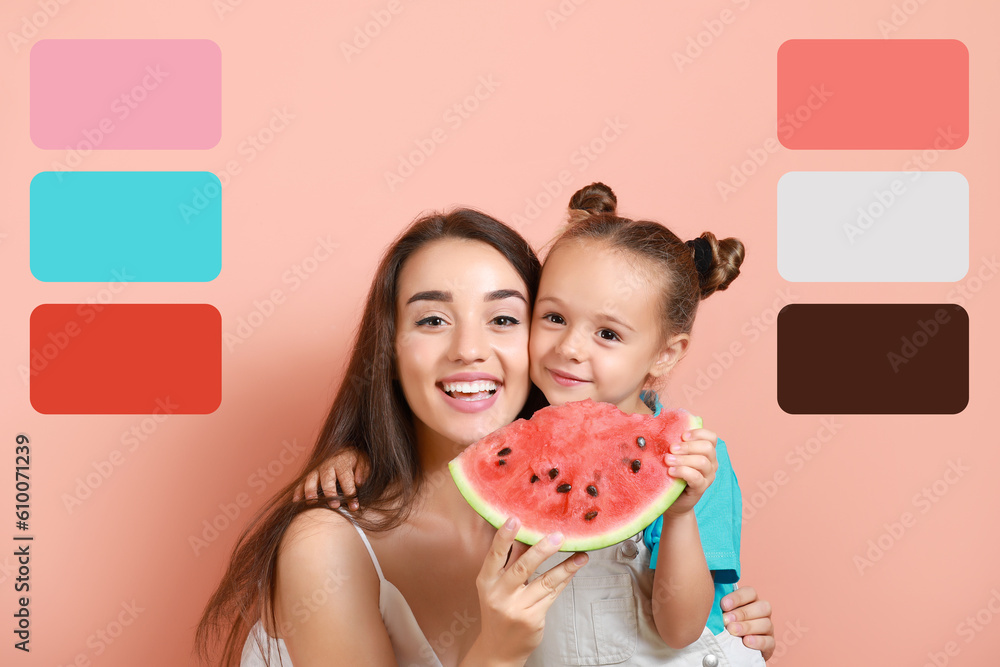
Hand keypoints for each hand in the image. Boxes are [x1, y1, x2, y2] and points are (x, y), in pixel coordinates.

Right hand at [291, 448, 369, 509]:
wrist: (343, 450)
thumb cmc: (355, 460)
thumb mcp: (364, 462)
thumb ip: (363, 472)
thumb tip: (359, 483)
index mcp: (342, 462)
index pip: (346, 478)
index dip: (350, 493)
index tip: (354, 506)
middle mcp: (327, 465)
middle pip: (327, 479)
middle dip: (330, 492)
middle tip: (334, 505)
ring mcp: (316, 469)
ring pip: (311, 479)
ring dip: (310, 491)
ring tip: (311, 502)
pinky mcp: (309, 475)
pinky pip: (301, 482)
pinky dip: (298, 491)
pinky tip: (296, 501)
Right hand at [475, 517, 588, 663]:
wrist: (499, 649)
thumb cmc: (498, 610)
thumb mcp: (494, 587)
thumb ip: (508, 563)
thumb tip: (527, 534)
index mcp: (486, 581)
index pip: (495, 555)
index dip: (504, 537)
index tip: (514, 519)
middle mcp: (499, 594)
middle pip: (523, 567)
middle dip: (542, 550)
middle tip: (558, 536)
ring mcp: (517, 608)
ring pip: (545, 581)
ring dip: (565, 566)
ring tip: (580, 555)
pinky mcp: (533, 618)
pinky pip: (552, 594)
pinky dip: (565, 579)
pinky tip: (574, 569)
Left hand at [663, 428, 717, 516]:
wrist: (673, 499)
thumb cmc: (673, 473)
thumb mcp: (676, 456)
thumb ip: (676, 445)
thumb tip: (664, 430)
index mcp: (707, 452)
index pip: (711, 437)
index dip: (698, 433)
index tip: (682, 435)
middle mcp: (711, 463)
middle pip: (707, 448)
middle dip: (688, 446)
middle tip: (671, 449)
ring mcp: (708, 476)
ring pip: (702, 462)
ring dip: (683, 459)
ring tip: (667, 460)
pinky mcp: (702, 488)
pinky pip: (696, 477)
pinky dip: (682, 471)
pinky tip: (671, 471)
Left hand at [721, 585, 774, 660]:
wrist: (734, 646)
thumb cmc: (727, 624)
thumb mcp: (723, 612)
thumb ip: (720, 605)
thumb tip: (707, 597)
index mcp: (751, 601)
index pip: (750, 592)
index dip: (737, 597)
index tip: (723, 605)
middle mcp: (762, 613)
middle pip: (762, 607)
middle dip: (742, 613)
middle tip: (726, 620)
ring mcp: (768, 628)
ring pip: (766, 623)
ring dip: (748, 627)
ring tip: (732, 631)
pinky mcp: (770, 644)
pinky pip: (769, 641)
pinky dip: (757, 641)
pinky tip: (746, 641)